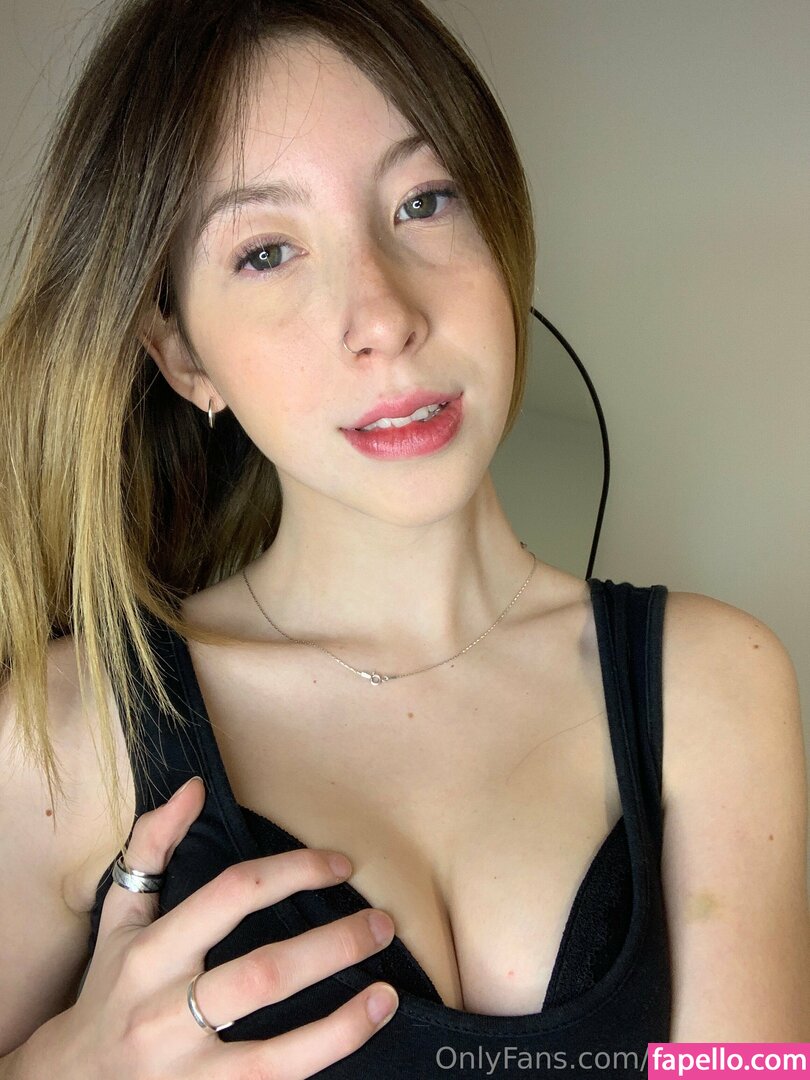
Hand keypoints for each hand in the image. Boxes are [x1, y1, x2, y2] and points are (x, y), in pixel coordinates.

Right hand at [40, 777, 398, 1078]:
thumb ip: (151, 847)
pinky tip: (363, 1028)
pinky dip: (326, 1055)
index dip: (293, 871)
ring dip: (341, 1020)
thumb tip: (194, 788)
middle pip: (262, 975)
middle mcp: (165, 1010)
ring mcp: (186, 1069)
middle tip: (381, 922)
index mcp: (150, 952)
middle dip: (331, 946)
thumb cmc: (106, 989)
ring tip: (387, 988)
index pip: (232, 895)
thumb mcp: (118, 917)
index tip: (340, 865)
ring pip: (273, 1050)